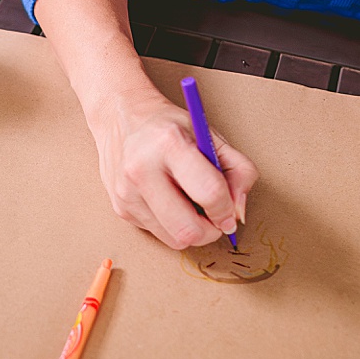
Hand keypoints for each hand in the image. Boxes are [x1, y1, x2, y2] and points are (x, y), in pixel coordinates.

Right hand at [89, 89, 258, 249]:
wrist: (121, 120)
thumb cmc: (169, 127)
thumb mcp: (210, 136)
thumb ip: (238, 170)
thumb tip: (238, 213)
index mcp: (169, 143)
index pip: (209, 192)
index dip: (227, 210)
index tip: (231, 212)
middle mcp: (142, 169)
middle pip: (188, 229)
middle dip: (211, 231)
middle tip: (215, 218)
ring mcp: (127, 192)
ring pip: (175, 239)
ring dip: (192, 231)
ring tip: (192, 206)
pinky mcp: (121, 209)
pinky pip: (159, 234)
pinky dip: (172, 226)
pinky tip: (171, 203)